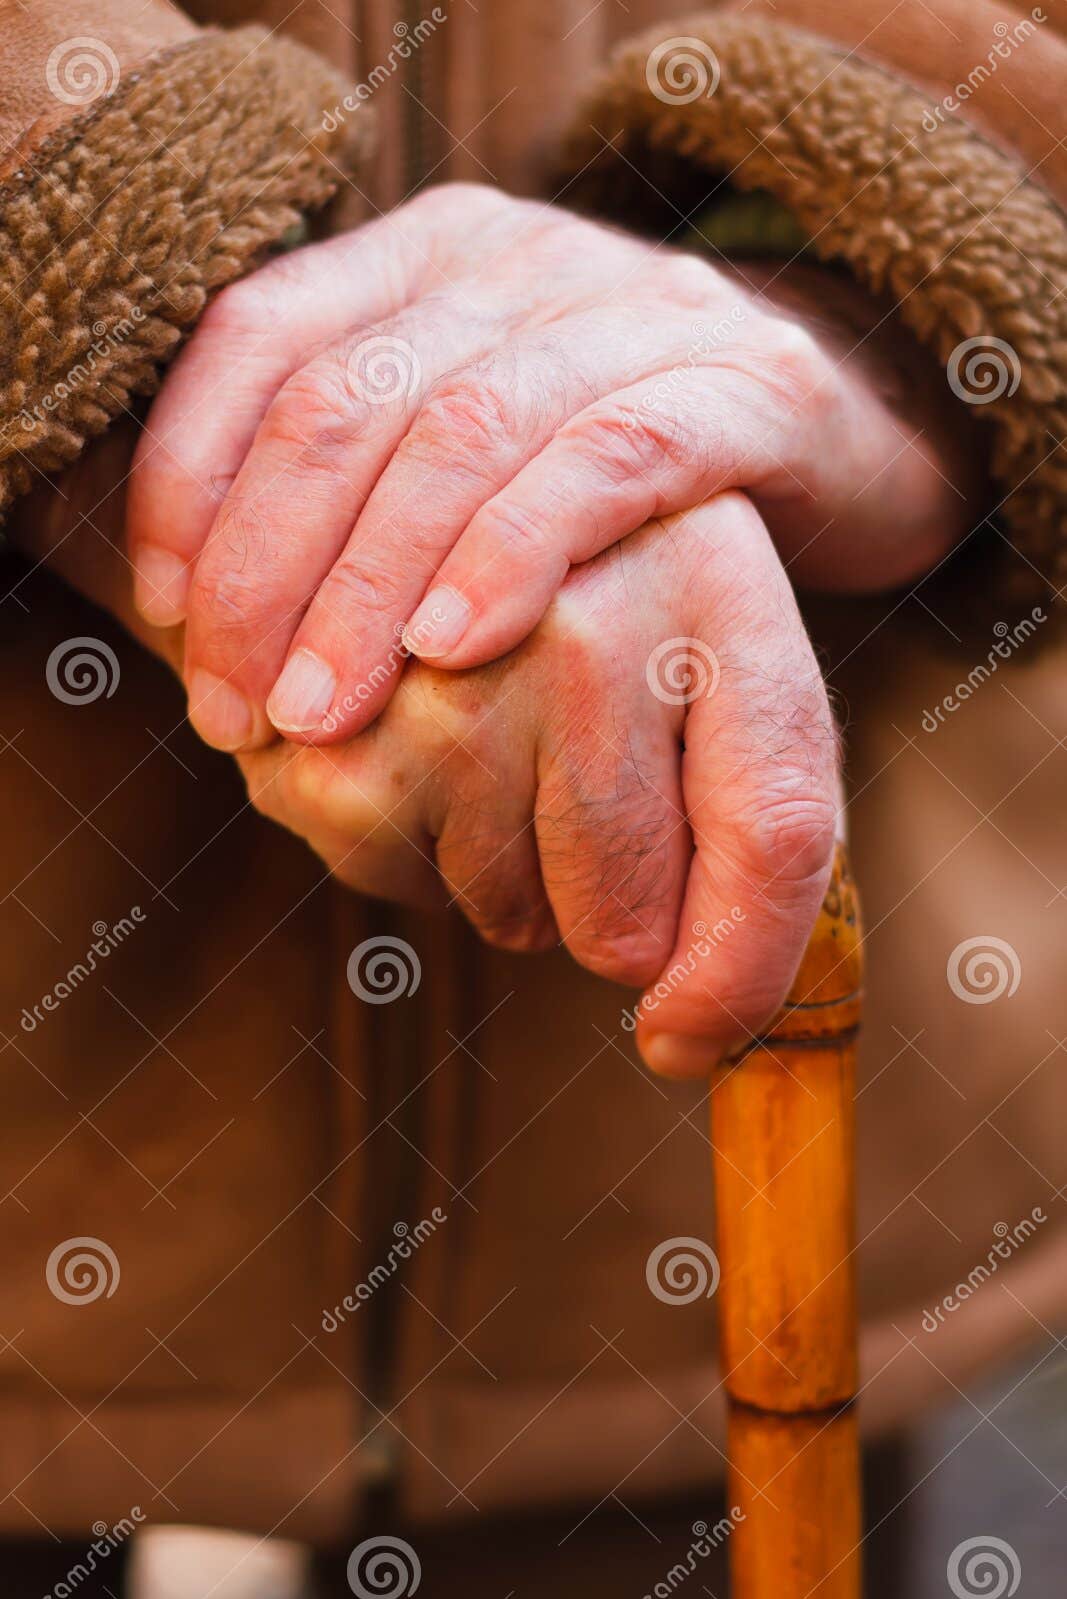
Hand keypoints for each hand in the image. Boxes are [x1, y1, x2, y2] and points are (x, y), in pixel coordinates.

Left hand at [127, 184, 981, 751]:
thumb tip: (198, 613)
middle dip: (270, 566)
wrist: (843, 430)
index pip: (264, 334)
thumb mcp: (470, 461)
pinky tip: (456, 646)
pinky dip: (515, 550)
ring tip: (322, 709)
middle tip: (239, 708)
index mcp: (430, 256)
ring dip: (373, 583)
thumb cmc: (618, 485)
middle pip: (352, 398)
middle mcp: (523, 257)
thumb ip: (354, 491)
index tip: (166, 616)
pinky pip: (608, 461)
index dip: (191, 478)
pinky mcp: (745, 384)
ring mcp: (639, 307)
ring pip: (466, 431)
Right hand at [234, 494, 837, 1077]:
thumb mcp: (712, 681)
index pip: (770, 836)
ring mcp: (455, 672)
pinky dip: (404, 848)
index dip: (739, 978)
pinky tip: (397, 734)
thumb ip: (747, 853)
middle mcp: (597, 620)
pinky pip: (397, 884)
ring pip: (511, 914)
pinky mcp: (336, 725)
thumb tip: (677, 1048)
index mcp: (729, 599)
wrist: (415, 499)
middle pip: (624, 921)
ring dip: (501, 873)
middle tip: (572, 797)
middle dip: (603, 914)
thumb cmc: (599, 617)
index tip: (683, 1041)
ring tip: (479, 738)